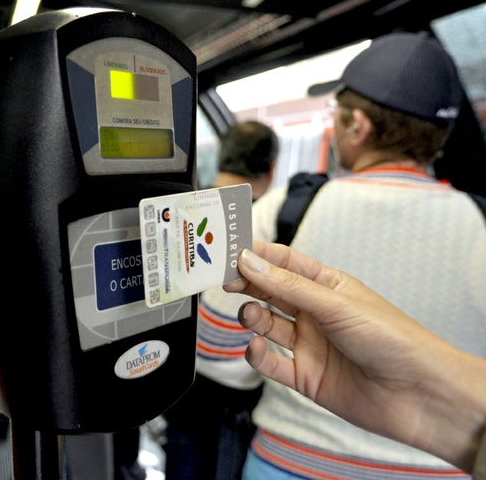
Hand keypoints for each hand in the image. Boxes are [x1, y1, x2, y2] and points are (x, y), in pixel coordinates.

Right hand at [223, 241, 485, 471]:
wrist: (419, 395)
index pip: (284, 263)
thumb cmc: (392, 339)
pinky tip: (256, 347)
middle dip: (247, 284)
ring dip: (252, 317)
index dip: (257, 255)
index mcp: (327, 287)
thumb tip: (249, 261)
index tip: (229, 248)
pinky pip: (271, 363)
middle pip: (270, 292)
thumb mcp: (335, 304)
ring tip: (250, 314)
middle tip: (225, 279)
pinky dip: (257, 355)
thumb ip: (287, 286)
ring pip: (267, 325)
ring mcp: (308, 345)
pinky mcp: (304, 376)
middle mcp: (315, 313)